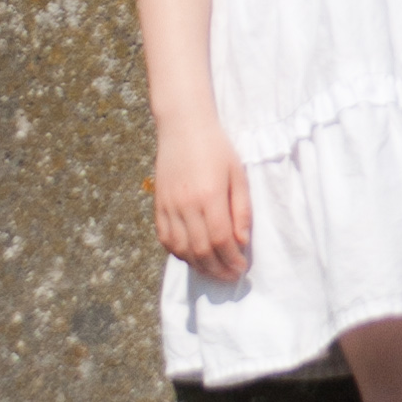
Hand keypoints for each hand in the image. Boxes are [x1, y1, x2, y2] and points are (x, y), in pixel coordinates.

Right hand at [153, 118, 251, 281]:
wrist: (183, 126)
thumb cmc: (216, 148)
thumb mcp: (238, 175)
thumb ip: (241, 210)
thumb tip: (242, 242)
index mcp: (209, 196)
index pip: (221, 240)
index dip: (232, 260)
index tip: (242, 267)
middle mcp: (186, 204)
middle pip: (201, 250)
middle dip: (218, 269)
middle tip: (231, 276)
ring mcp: (169, 206)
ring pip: (181, 249)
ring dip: (199, 266)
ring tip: (214, 271)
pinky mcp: (158, 204)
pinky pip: (165, 238)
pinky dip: (178, 253)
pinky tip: (192, 257)